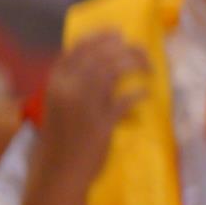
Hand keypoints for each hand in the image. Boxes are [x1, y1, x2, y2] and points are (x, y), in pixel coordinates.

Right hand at [32, 35, 148, 180]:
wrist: (58, 170)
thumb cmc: (62, 137)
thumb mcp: (60, 105)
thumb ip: (74, 84)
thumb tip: (102, 63)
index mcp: (55, 83)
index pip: (77, 50)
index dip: (98, 39)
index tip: (117, 34)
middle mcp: (68, 89)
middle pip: (100, 56)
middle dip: (124, 49)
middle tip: (142, 51)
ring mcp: (84, 105)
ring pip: (112, 71)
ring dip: (135, 65)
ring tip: (150, 68)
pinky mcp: (101, 123)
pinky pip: (125, 101)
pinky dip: (139, 94)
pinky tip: (147, 93)